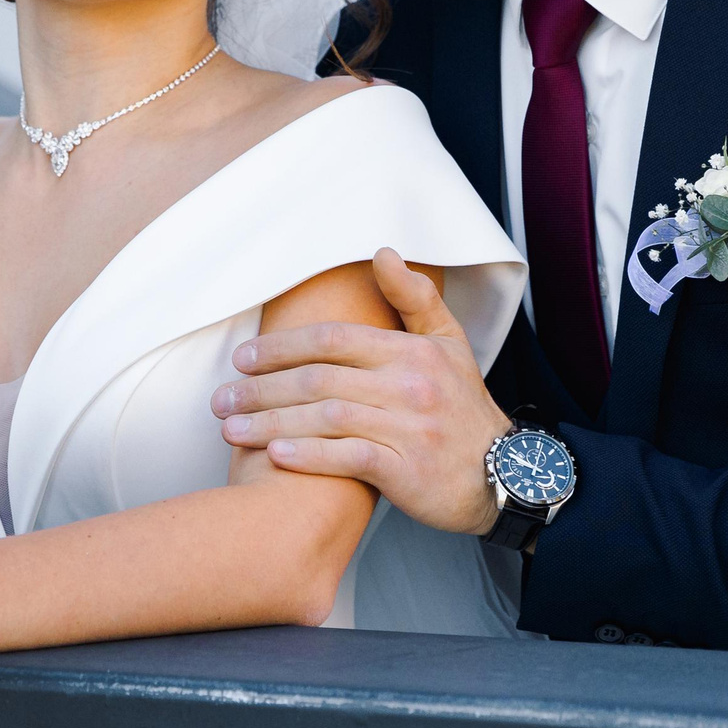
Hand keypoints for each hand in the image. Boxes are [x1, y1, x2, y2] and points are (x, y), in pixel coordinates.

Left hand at [213, 249, 510, 534]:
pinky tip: (275, 456)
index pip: (333, 339)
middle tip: (220, 399)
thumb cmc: (465, 408)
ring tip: (231, 429)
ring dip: (270, 423)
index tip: (241, 358)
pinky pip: (349, 458)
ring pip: (325, 418)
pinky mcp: (408, 472)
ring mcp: (408, 429)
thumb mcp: (450, 343)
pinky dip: (309, 456)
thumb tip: (382, 252)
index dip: (281, 347)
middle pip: (318, 379)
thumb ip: (414, 298)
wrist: (507, 475)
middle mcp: (409, 386)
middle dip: (261, 389)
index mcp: (411, 351)